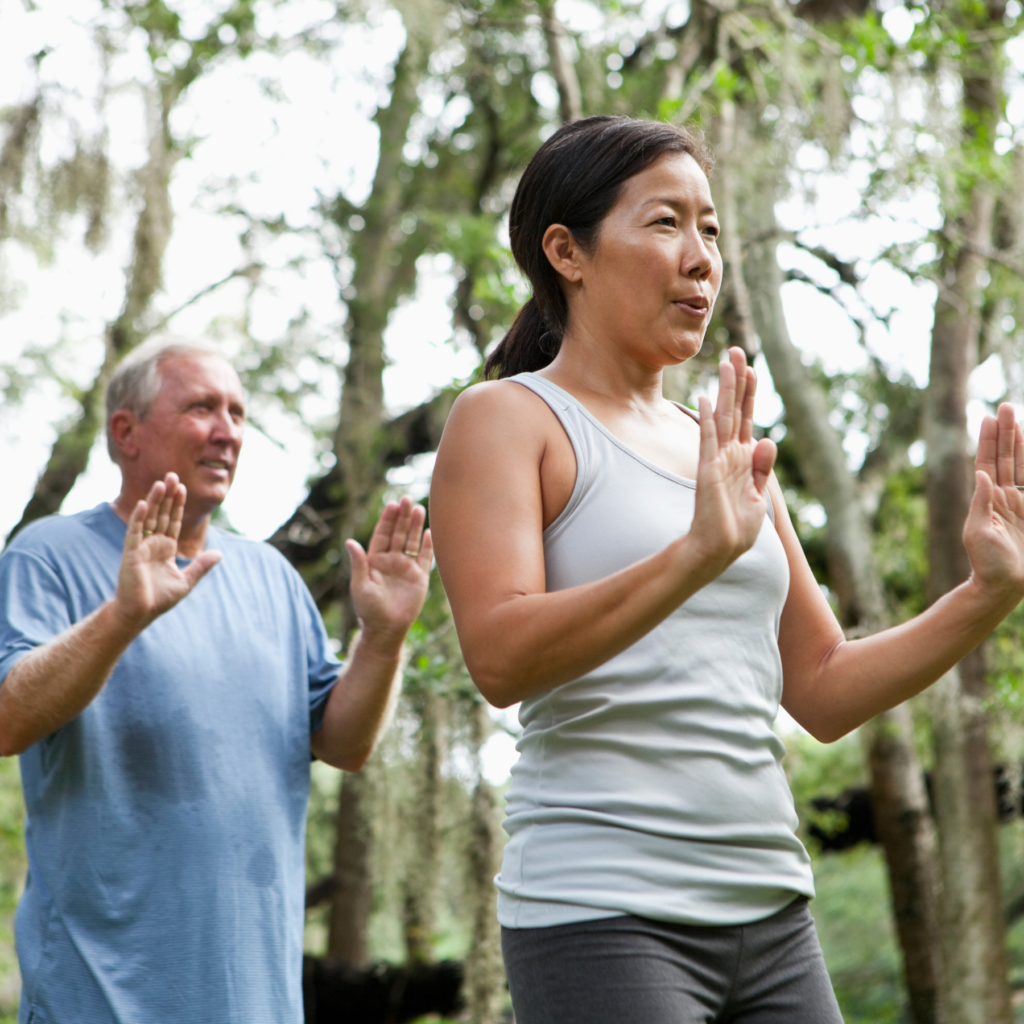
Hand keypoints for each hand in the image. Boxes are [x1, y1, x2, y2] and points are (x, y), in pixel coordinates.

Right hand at [115, 474, 222, 628]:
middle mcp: (153, 544)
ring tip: (162, 483)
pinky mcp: (131, 553)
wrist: (140, 614)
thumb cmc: (160, 599)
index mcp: (166, 548)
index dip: (178, 505)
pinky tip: (144, 503)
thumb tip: (220, 554)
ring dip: (154, 501)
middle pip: (162, 514)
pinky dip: (138, 518)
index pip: (173, 521)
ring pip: (149, 518)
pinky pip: (134, 532)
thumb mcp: (187, 581)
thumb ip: (201, 566)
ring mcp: (141, 547)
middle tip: (173, 475)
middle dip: (167, 496)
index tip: (183, 487)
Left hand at [347, 495, 432, 655]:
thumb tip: (349, 541)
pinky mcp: (420, 577)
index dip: (387, 519)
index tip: (392, 505)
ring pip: (412, 541)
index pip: (382, 534)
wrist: (387, 628)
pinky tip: (430, 532)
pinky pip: (425, 557)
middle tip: (407, 499)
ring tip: (419, 508)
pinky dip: (428, 545)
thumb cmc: (369, 609)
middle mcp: (391, 560)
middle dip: (403, 517)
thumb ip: (358, 563)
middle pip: (398, 533)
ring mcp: (406, 568)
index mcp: (375, 560)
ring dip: (415, 526)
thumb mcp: (360, 585)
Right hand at [689, 348, 776, 571]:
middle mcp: (729, 454)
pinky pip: (708, 440)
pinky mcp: (708, 470)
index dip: (750, 393)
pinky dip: (709, 420)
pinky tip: (709, 399)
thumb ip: (763, 468)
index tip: (751, 367)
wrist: (719, 550)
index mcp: (742, 459)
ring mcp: (717, 460)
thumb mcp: (758, 495)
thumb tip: (768, 438)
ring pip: (723, 417)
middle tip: (736, 350)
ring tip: (727, 362)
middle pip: (734, 409)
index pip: (746, 418)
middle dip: (737, 380)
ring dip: (726, 390)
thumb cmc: (737, 528)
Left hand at [964, 403, 1023, 599]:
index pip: (988, 462)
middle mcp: (1003, 496)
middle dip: (1006, 432)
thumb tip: (981, 474)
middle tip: (1006, 406)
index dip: (989, 440)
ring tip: (1017, 419)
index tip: (989, 417)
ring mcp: (1019, 503)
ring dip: (1020, 443)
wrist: (1003, 587)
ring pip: (1021, 465)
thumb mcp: (978, 533)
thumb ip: (981, 504)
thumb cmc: (987, 563)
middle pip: (1006, 457)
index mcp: (987, 499)